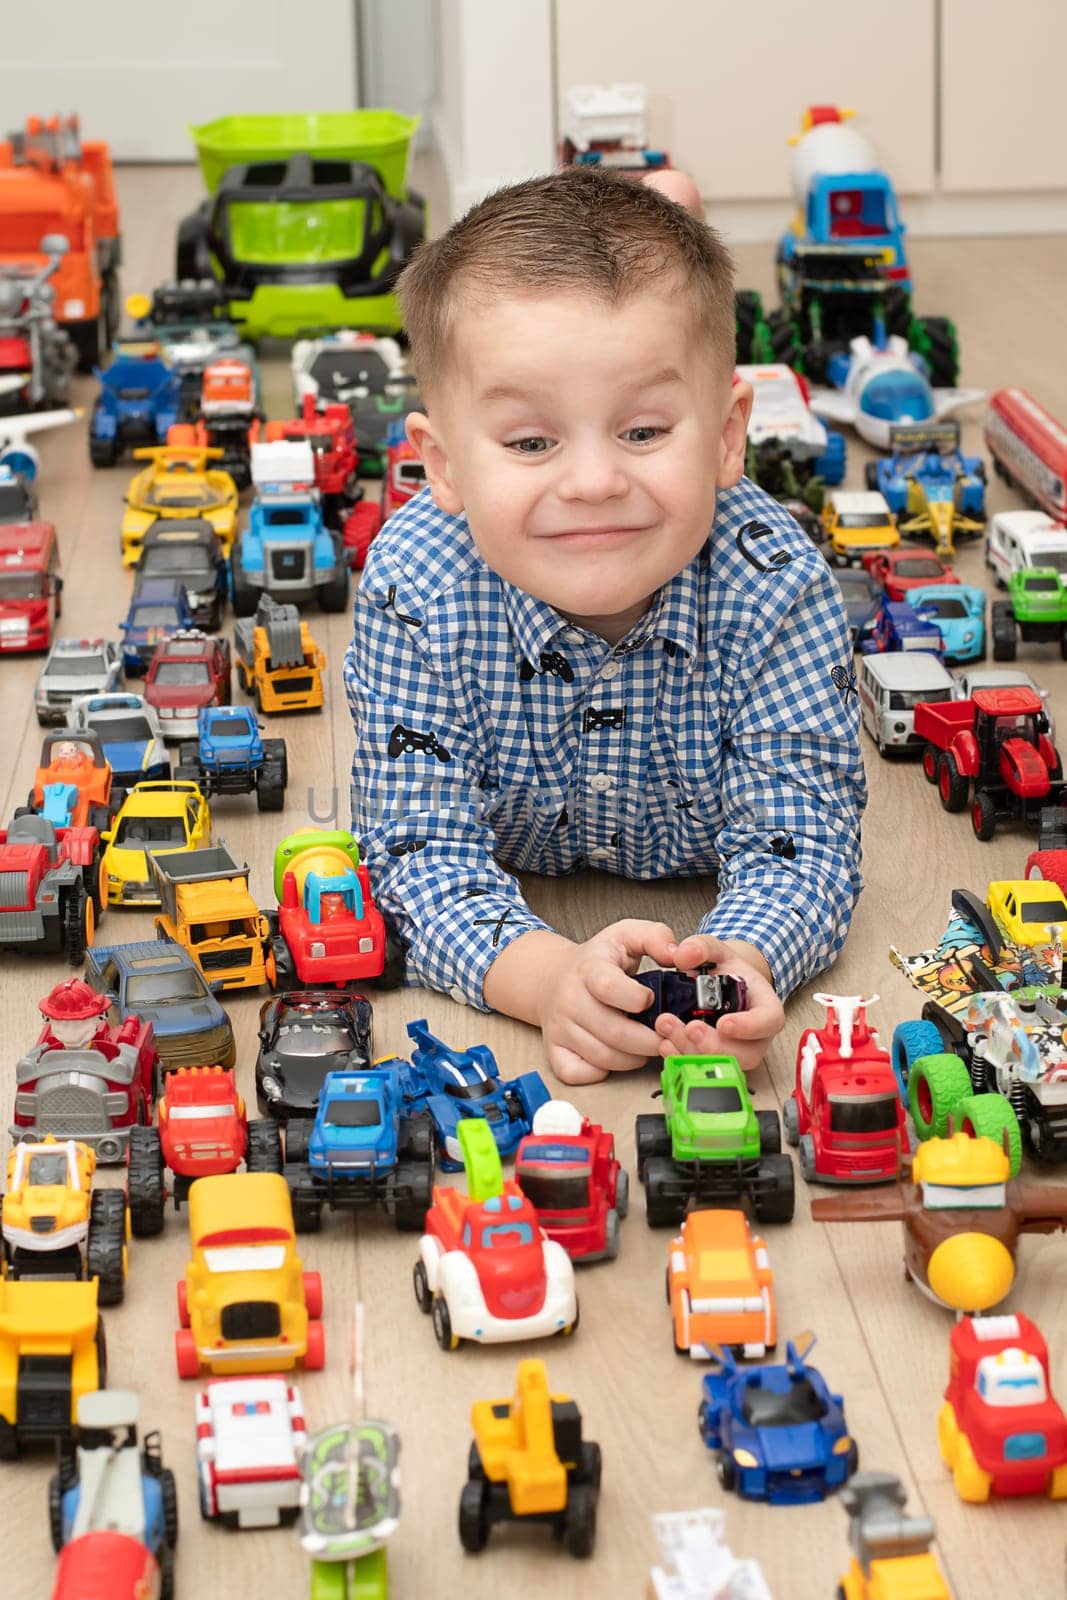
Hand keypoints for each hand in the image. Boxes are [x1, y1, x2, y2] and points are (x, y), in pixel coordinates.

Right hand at [532, 918, 679, 1085]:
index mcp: (589, 969)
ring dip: (633, 1058)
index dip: (638, 999)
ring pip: (601, 1057)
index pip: (609, 988)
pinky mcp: (554, 1049)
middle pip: (613, 1032)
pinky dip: (600, 1073)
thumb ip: (656, 937)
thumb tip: (676, 955)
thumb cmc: (597, 960)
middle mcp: (570, 999)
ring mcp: (560, 1027)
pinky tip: (614, 1057)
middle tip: (665, 1036)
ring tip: (645, 1045)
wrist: (553, 976)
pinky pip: (577, 1073)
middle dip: (649, 1041)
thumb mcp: (626, 935)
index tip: (651, 999)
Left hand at [652, 934, 784, 1073]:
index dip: (748, 1026)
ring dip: (692, 1051)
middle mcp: (755, 1036)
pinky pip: (703, 1068)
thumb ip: (701, 947)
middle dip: (714, 1045)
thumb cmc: (724, 971)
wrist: (716, 985)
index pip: (768, 1021)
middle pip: (744, 1053)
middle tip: (689, 1028)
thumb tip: (684, 954)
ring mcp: (736, 1051)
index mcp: (765, 1007)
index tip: (724, 1023)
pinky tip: (665, 1043)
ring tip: (667, 1027)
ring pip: (722, 1064)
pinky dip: (681, 1058)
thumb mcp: (715, 950)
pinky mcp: (715, 1060)